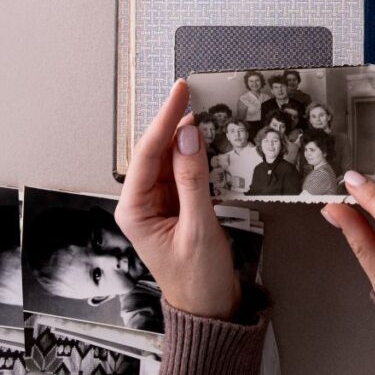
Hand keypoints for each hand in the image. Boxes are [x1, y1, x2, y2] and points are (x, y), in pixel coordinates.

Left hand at [115, 80, 240, 319]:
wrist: (210, 306)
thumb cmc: (198, 277)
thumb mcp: (198, 227)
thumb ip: (193, 179)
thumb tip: (189, 137)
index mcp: (134, 208)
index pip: (147, 153)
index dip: (165, 119)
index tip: (181, 93)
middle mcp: (143, 201)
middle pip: (159, 150)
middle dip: (177, 123)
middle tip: (198, 94)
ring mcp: (161, 201)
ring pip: (174, 157)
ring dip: (192, 138)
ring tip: (211, 113)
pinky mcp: (180, 203)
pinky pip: (188, 170)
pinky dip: (202, 155)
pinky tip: (215, 142)